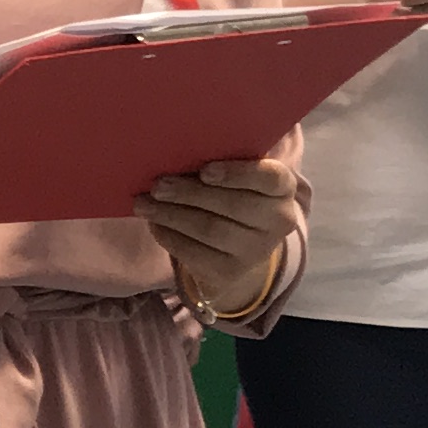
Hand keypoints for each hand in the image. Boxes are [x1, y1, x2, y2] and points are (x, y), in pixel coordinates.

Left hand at [142, 155, 303, 315]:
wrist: (241, 245)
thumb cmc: (234, 194)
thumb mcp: (238, 175)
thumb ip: (222, 161)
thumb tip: (176, 154)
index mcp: (283, 188)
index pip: (269, 178)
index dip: (237, 174)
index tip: (205, 170)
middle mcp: (278, 221)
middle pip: (232, 205)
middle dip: (189, 193)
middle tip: (157, 185)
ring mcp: (257, 251)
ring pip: (209, 229)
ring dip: (171, 214)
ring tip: (143, 203)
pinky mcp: (231, 273)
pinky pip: (195, 253)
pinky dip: (170, 236)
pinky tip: (155, 223)